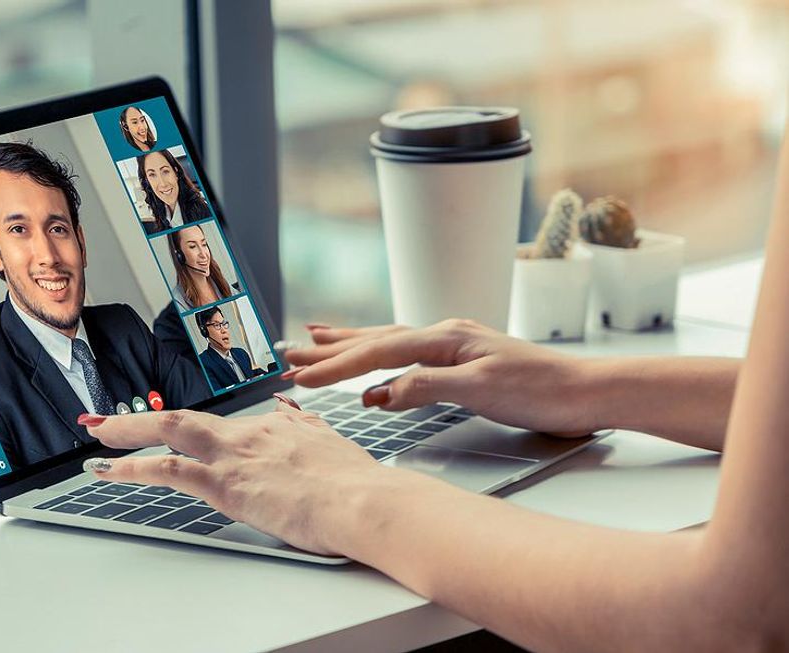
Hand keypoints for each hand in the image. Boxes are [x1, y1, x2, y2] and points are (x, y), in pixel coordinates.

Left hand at [82, 402, 383, 554]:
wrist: (364, 500)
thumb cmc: (356, 484)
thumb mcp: (332, 445)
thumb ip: (307, 427)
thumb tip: (294, 411)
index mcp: (276, 429)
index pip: (226, 427)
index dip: (195, 432)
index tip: (177, 433)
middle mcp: (249, 434)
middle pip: (184, 419)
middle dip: (140, 421)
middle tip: (104, 420)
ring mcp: (234, 455)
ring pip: (167, 432)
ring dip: (125, 432)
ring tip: (96, 435)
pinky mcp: (226, 483)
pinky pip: (167, 469)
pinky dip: (133, 466)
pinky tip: (109, 469)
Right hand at [285, 319, 597, 436]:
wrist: (583, 391)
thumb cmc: (540, 390)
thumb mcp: (482, 390)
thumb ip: (428, 387)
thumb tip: (379, 392)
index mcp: (445, 338)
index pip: (377, 352)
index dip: (336, 366)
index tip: (301, 377)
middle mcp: (444, 334)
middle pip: (374, 339)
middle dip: (329, 348)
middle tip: (289, 353)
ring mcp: (452, 344)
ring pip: (387, 341)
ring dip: (349, 343)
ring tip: (316, 338)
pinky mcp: (460, 360)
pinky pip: (406, 353)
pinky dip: (379, 356)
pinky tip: (374, 361)